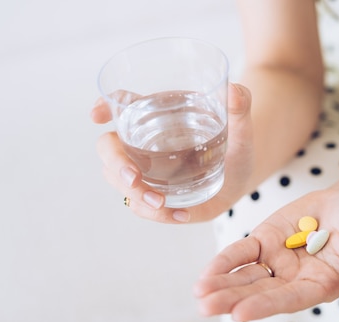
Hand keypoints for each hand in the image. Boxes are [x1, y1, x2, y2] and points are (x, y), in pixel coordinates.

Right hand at [91, 83, 253, 222]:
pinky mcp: (156, 193)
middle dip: (116, 164)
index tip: (97, 115)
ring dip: (134, 194)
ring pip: (118, 180)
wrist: (241, 175)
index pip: (122, 104)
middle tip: (134, 179)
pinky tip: (181, 214)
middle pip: (109, 148)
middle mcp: (144, 142)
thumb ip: (241, 108)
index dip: (105, 106)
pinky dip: (155, 213)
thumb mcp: (241, 128)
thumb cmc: (235, 144)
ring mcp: (146, 170)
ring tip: (161, 203)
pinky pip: (141, 205)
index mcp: (158, 114)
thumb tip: (235, 90)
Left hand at [194, 189, 338, 321]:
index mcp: (320, 286)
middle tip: (206, 307)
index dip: (266, 305)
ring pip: (246, 277)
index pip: (289, 299)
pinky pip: (242, 253)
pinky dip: (224, 262)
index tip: (240, 313)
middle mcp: (294, 280)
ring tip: (199, 293)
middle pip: (260, 292)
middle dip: (232, 300)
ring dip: (222, 285)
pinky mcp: (265, 240)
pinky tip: (206, 273)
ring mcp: (278, 261)